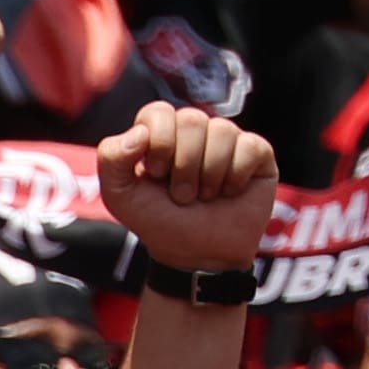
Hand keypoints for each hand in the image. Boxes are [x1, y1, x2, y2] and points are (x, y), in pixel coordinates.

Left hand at [100, 102, 277, 270]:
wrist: (198, 256)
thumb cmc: (160, 222)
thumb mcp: (120, 196)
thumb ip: (111, 158)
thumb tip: (140, 132)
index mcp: (162, 132)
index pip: (158, 112)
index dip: (159, 144)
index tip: (157, 175)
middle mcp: (195, 130)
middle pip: (191, 119)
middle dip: (184, 166)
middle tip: (183, 194)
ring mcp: (228, 140)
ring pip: (222, 131)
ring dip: (209, 175)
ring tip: (205, 196)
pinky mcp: (258, 154)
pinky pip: (250, 146)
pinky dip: (236, 177)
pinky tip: (230, 193)